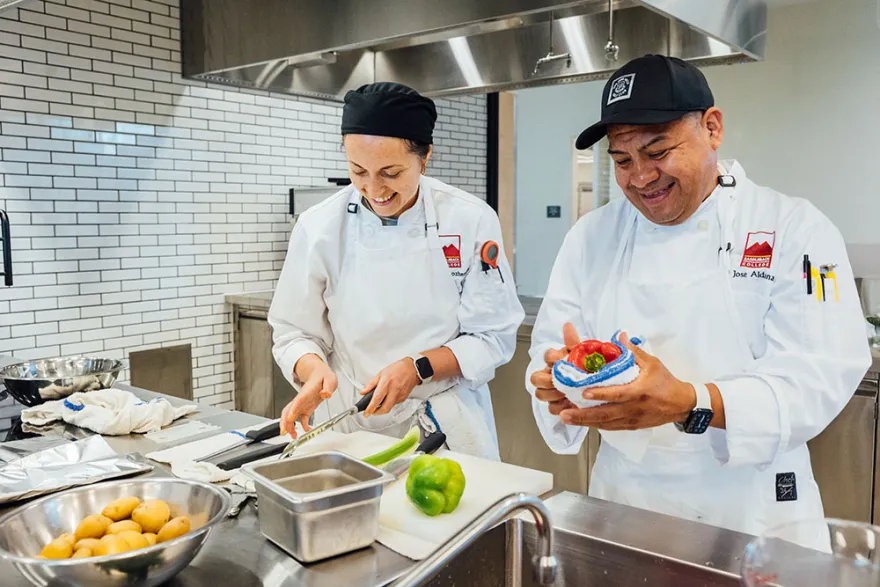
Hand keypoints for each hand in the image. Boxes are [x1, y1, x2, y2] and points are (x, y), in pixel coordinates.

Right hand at [280, 359, 337, 436]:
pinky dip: (302, 426)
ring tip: (293, 436)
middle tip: (284, 432)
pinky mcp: (306, 408)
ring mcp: (302, 404)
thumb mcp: (329, 380)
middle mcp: (301, 399)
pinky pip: (301, 418)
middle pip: (288, 410)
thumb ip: (328, 387)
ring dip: (290, 426)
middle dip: (284, 421)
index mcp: (306, 392)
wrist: (320, 374)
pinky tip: (306, 430)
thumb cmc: (323, 377)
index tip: (290, 418)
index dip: (293, 410)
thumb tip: (325, 394)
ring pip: (291, 416)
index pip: (297, 401)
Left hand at [360, 358, 421, 416]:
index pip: (377, 399)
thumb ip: (371, 384)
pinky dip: (389, 404)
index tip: (366, 413)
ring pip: (390, 407)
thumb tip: (363, 392)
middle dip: (376, 413)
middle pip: (385, 408)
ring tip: (378, 404)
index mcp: (386, 384)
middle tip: (371, 412)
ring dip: (382, 408)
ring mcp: (400, 396)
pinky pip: (394, 404)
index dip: (370, 408)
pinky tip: (387, 399)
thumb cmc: (398, 369)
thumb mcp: (381, 373)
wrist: (412, 369)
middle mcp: (394, 391)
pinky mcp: (404, 398)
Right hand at [529, 322, 580, 415]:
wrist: (595, 383)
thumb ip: (573, 341)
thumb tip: (567, 326)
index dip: (552, 359)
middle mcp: (549, 375)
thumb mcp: (582, 354)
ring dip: (553, 395)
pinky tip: (571, 404)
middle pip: (536, 378)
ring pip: (540, 394)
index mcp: (554, 361)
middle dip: (547, 380)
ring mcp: (551, 391)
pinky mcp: (557, 405)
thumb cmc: (585, 367)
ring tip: (566, 394)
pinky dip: (561, 407)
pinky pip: (552, 408)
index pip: (546, 356)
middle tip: (560, 382)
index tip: (560, 360)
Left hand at [558, 333, 695, 429]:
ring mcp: (632, 419)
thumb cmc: (666, 382)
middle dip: (583, 415)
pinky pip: (610, 427)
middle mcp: (634, 408)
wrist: (682, 404)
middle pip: (606, 414)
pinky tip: (582, 423)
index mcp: (639, 391)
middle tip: (564, 414)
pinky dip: (595, 425)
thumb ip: (633, 351)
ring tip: (566, 418)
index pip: (617, 394)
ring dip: (585, 422)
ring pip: (605, 423)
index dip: (600, 395)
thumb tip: (619, 335)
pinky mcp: (631, 426)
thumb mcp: (652, 363)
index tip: (583, 394)